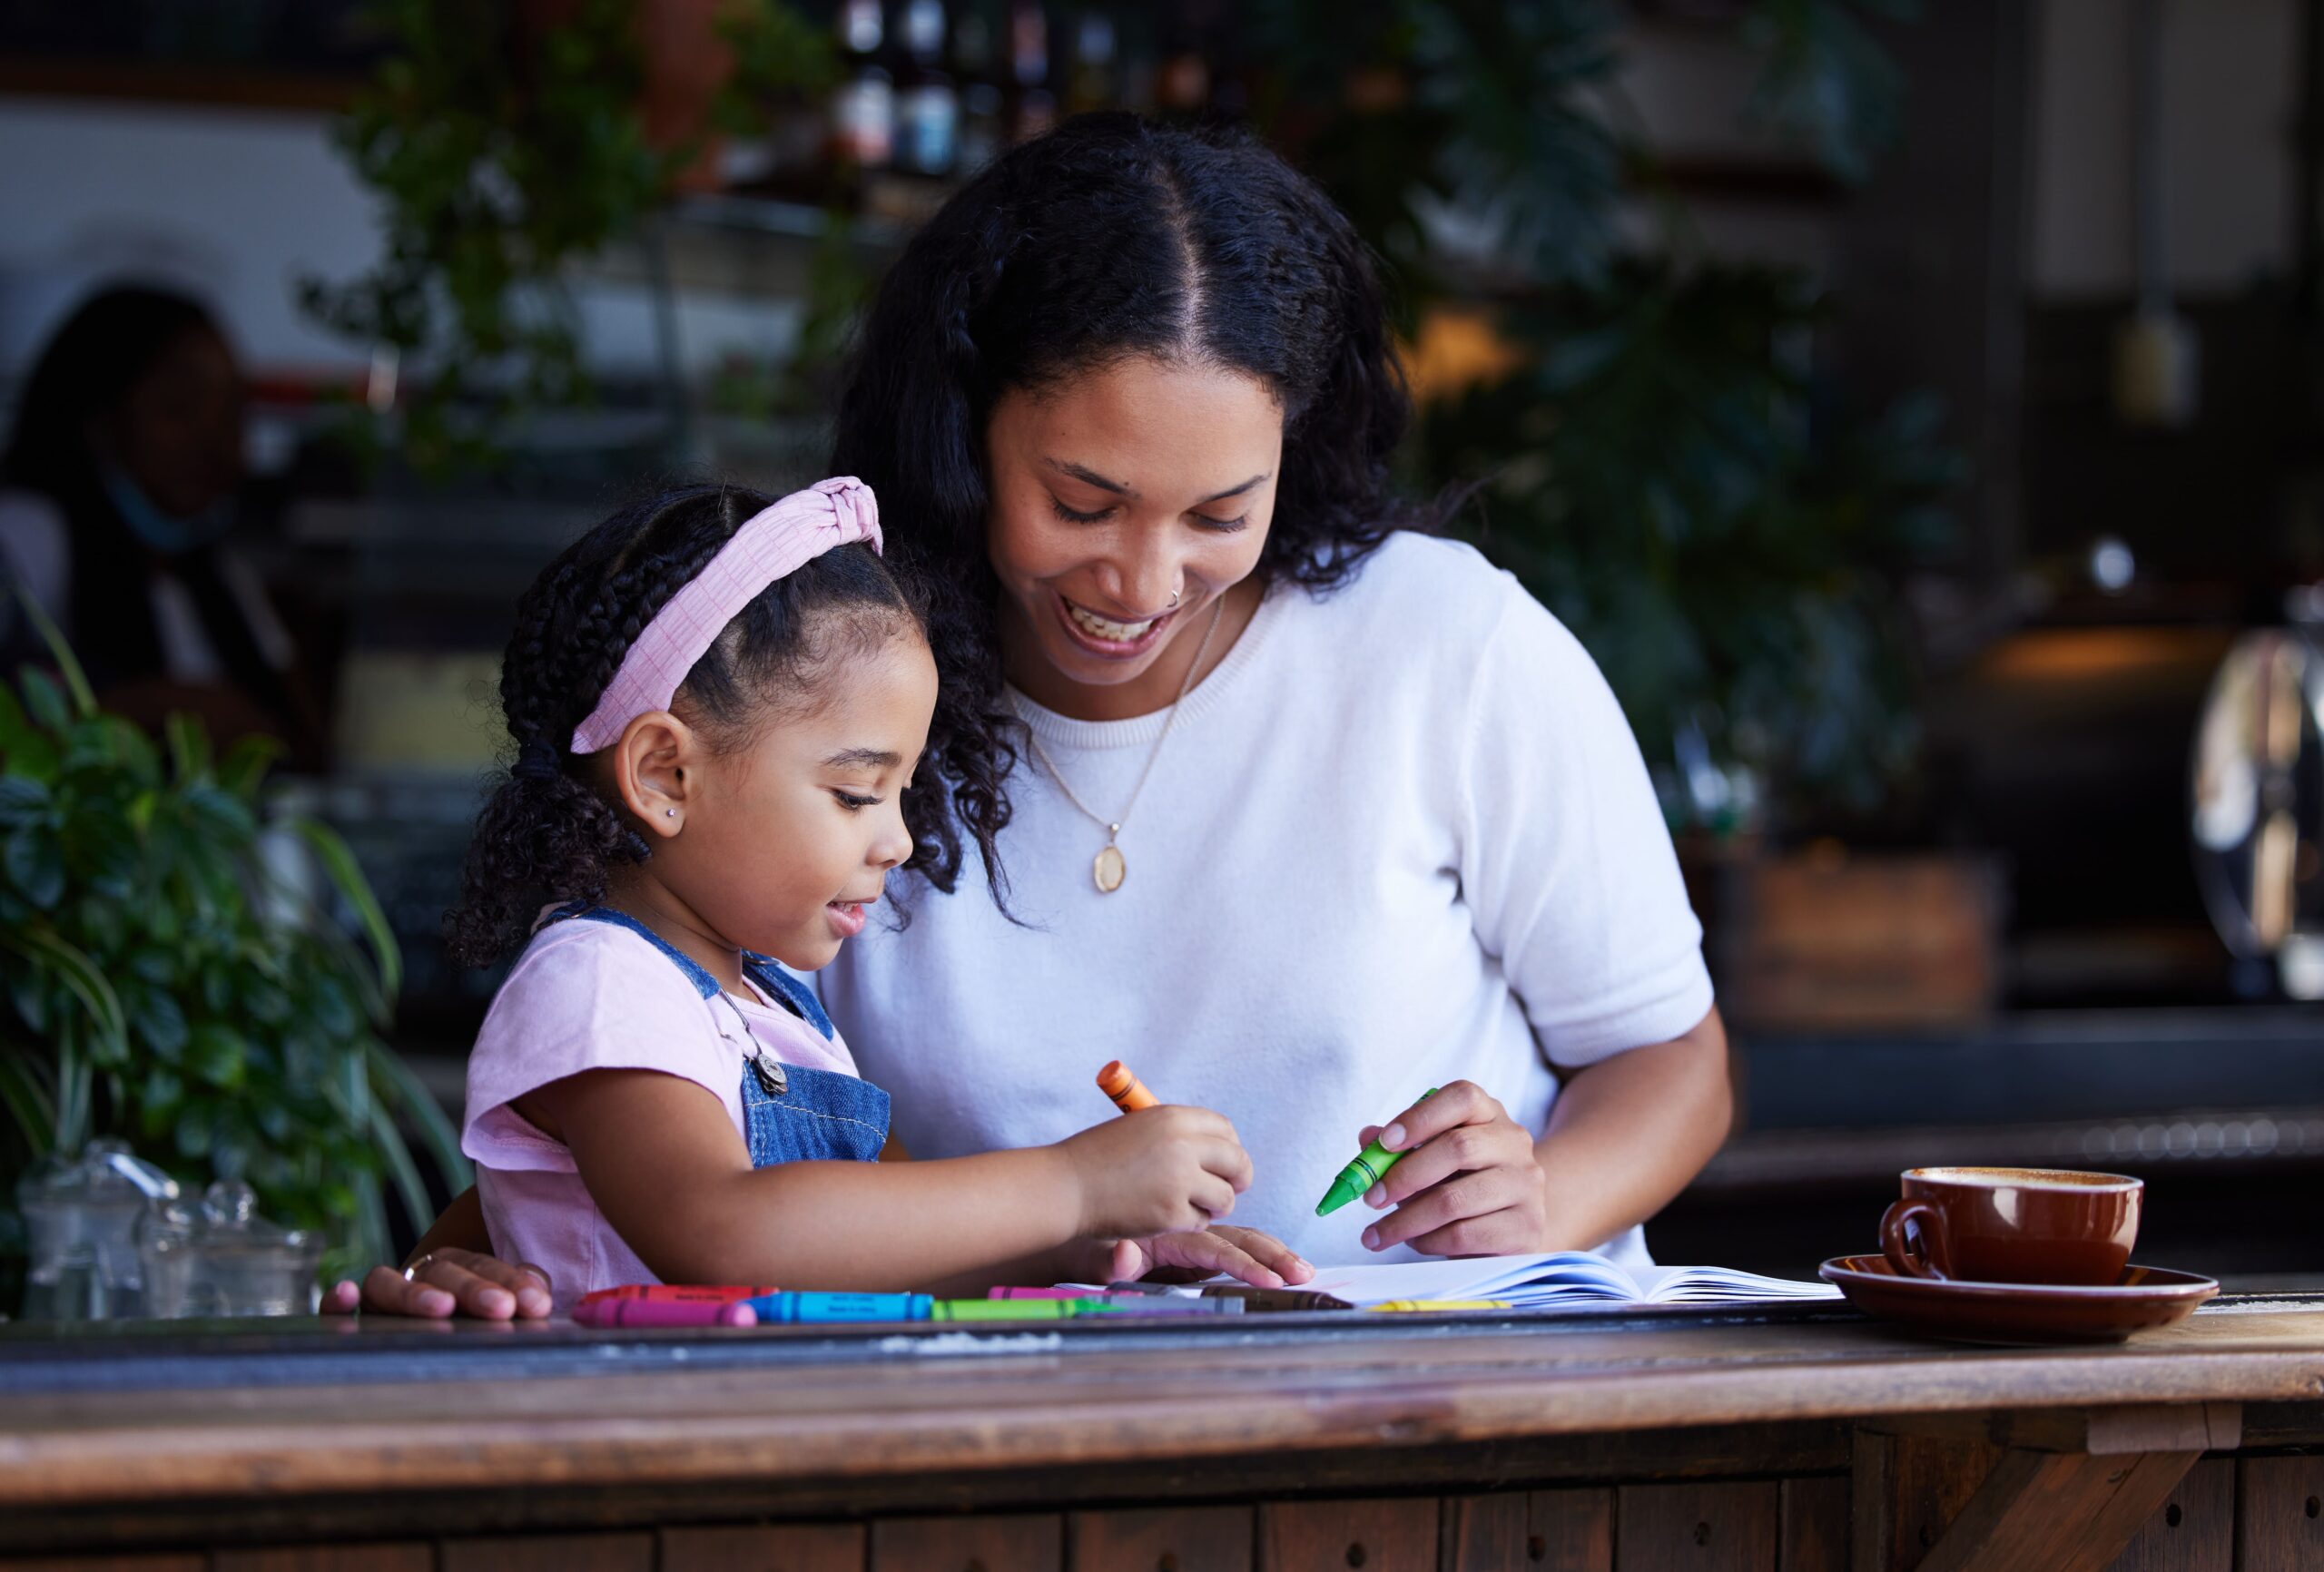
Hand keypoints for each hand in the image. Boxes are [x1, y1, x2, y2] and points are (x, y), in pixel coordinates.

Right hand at [320, 1247, 554, 1319]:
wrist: (443, 1350)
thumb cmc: (488, 1330)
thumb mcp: (512, 1311)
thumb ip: (526, 1299)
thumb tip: (541, 1298)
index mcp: (463, 1269)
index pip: (485, 1266)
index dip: (512, 1281)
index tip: (536, 1304)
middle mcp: (421, 1279)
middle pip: (444, 1271)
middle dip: (475, 1288)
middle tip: (502, 1308)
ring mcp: (384, 1299)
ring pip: (389, 1284)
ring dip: (415, 1294)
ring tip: (440, 1307)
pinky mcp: (353, 1323)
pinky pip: (335, 1311)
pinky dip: (337, 1301)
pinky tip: (346, 1296)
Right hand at [1058, 1104, 1252, 1239]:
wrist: (1065, 1187)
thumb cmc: (1097, 1158)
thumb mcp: (1139, 1127)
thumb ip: (1177, 1134)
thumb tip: (1218, 1150)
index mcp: (1173, 1117)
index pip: (1225, 1129)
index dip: (1229, 1148)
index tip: (1223, 1163)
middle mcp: (1182, 1144)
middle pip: (1237, 1162)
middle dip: (1237, 1179)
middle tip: (1225, 1191)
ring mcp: (1179, 1180)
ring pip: (1225, 1197)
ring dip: (1212, 1205)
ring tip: (1187, 1205)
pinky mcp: (1172, 1213)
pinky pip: (1200, 1221)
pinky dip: (1187, 1223)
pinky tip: (1164, 1218)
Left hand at [1098, 1226, 1316, 1288]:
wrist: (1071, 1207)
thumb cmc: (1082, 1239)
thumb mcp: (1090, 1255)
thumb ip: (1110, 1260)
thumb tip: (1124, 1256)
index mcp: (1169, 1233)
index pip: (1216, 1249)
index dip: (1245, 1265)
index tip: (1272, 1281)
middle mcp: (1184, 1229)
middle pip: (1238, 1238)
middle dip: (1273, 1255)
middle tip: (1304, 1273)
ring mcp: (1188, 1235)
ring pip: (1238, 1238)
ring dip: (1271, 1251)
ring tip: (1302, 1269)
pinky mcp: (1187, 1244)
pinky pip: (1227, 1244)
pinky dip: (1253, 1251)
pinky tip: (1276, 1265)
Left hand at [1354, 1080, 1547, 1256]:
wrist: (1515, 1220)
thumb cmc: (1464, 1181)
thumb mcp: (1432, 1156)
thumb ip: (1401, 1147)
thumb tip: (1367, 1139)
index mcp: (1490, 1114)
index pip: (1462, 1097)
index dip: (1420, 1117)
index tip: (1384, 1142)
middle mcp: (1514, 1143)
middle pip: (1458, 1148)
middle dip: (1404, 1176)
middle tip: (1371, 1199)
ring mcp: (1526, 1186)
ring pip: (1456, 1200)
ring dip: (1407, 1220)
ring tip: (1380, 1232)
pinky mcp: (1527, 1228)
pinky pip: (1465, 1235)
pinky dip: (1429, 1241)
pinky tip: (1415, 1243)